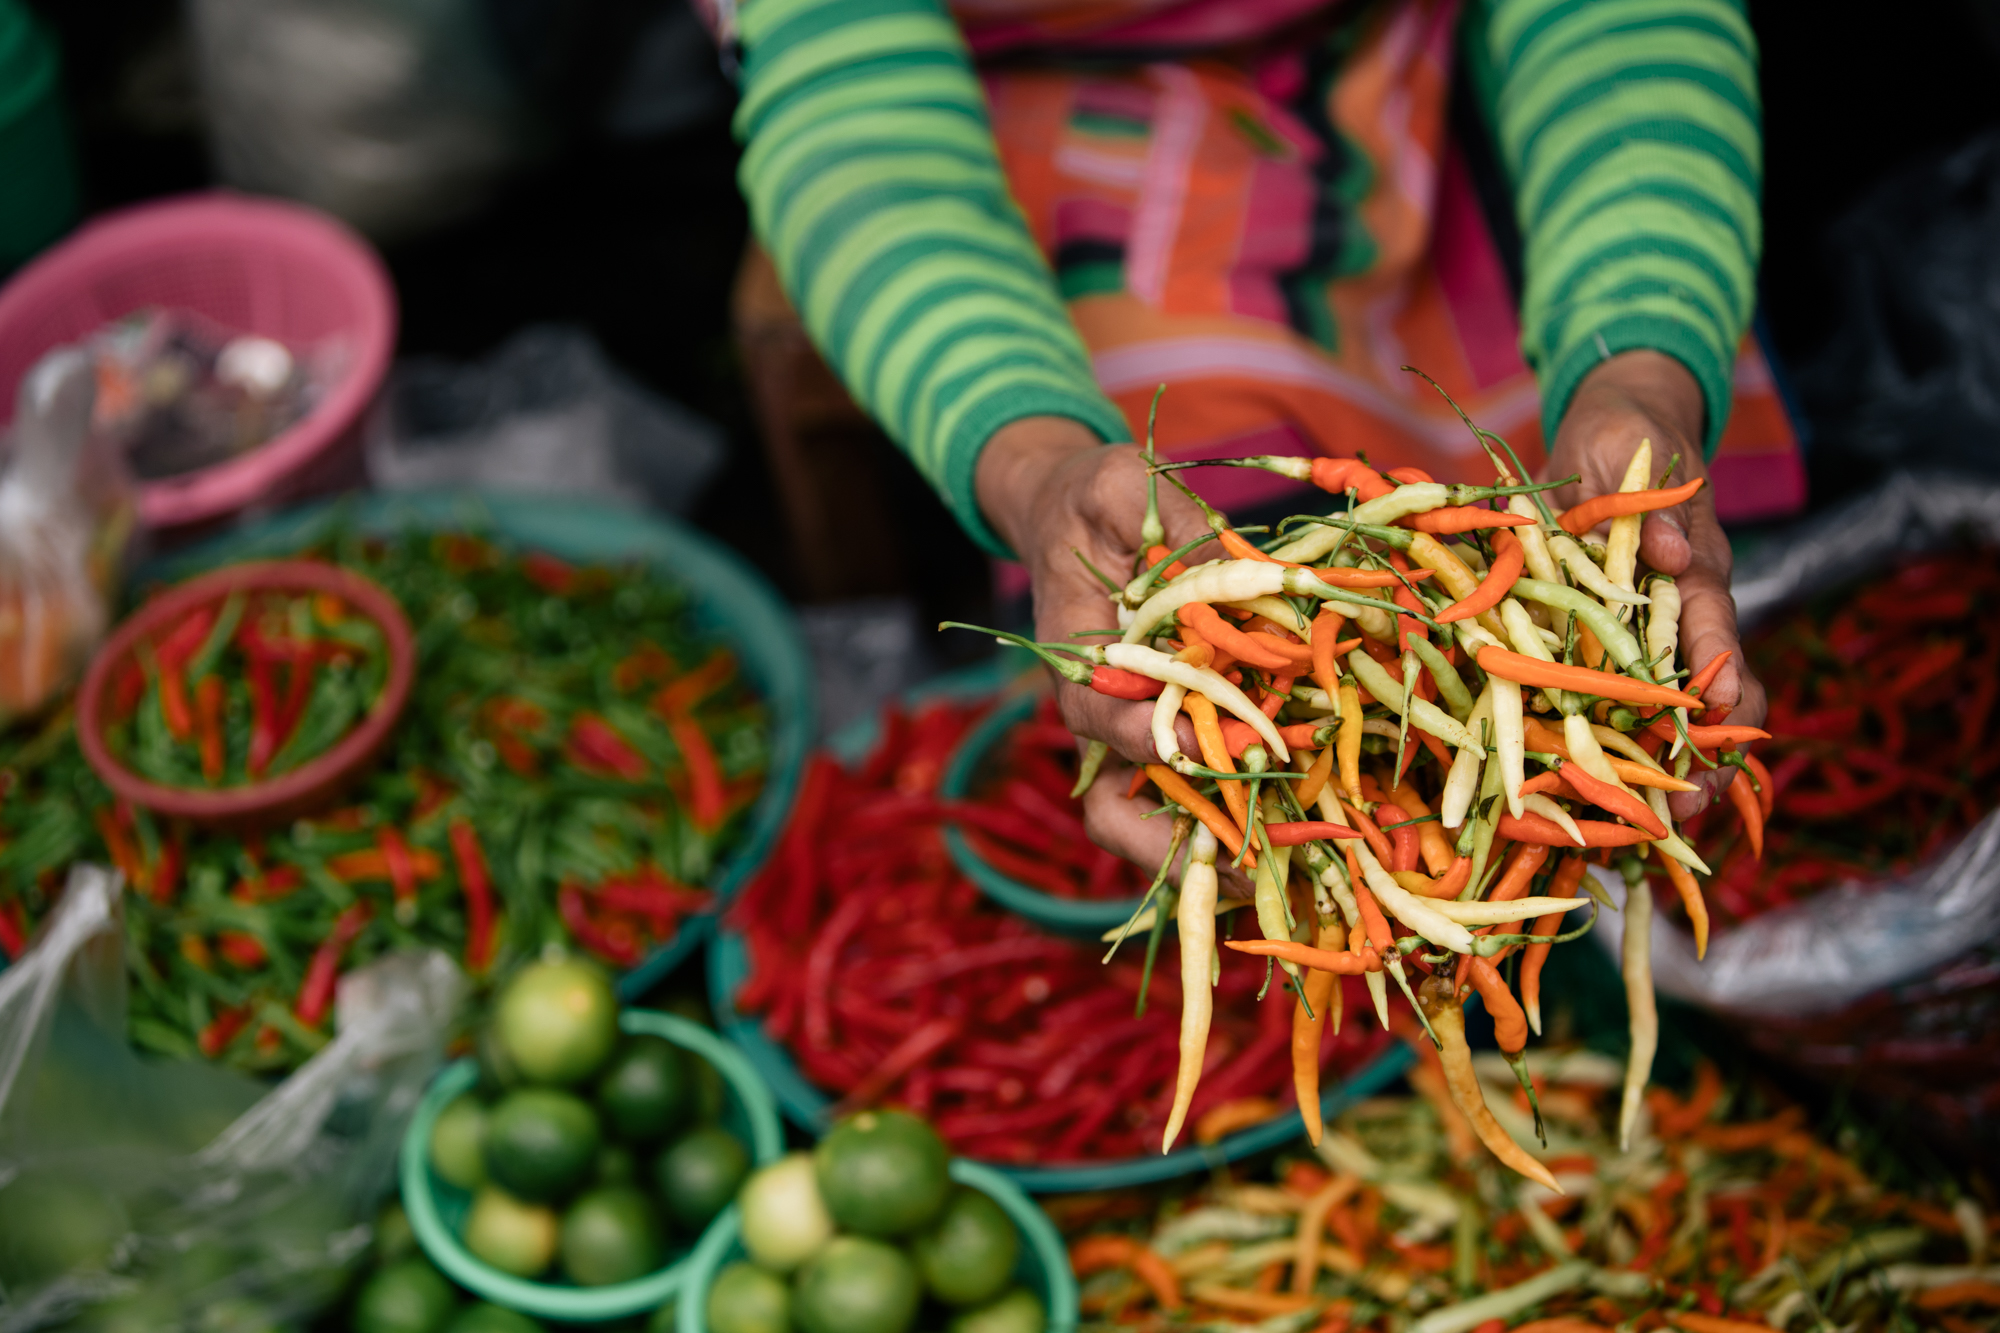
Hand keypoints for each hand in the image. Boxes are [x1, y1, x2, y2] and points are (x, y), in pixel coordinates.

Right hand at [975, 417, 1252, 893]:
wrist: (1075, 515)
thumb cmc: (1096, 499)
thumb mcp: (1123, 487)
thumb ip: (1173, 528)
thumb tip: (1230, 572)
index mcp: (1077, 659)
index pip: (1102, 719)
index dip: (1151, 738)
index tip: (1216, 745)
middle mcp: (1103, 715)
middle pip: (1117, 812)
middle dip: (1178, 848)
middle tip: (1250, 868)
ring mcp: (1135, 735)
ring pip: (1160, 824)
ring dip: (1217, 855)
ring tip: (1287, 878)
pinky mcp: (1173, 736)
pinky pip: (1200, 797)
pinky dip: (1244, 822)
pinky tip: (1306, 834)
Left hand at [1542, 351, 1765, 818]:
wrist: (1617, 436)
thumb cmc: (1620, 440)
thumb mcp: (1621, 452)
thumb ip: (1644, 500)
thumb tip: (1678, 553)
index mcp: (1696, 569)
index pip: (1714, 629)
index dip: (1718, 675)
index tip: (1716, 714)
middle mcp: (1691, 611)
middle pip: (1717, 691)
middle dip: (1710, 751)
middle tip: (1692, 807)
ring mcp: (1665, 634)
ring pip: (1685, 714)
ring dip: (1677, 769)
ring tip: (1661, 830)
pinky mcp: (1628, 647)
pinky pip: (1637, 707)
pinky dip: (1632, 754)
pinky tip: (1617, 805)